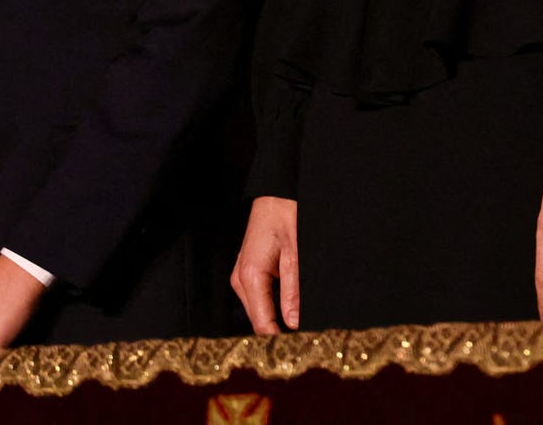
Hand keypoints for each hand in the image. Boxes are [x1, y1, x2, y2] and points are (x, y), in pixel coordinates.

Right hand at [231, 195, 298, 333]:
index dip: (278, 340)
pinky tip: (287, 310)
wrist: (275, 193)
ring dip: (274, 320)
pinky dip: (271, 307)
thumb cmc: (285, 216)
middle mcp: (240, 279)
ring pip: (257, 311)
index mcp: (250, 276)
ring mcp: (241, 275)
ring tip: (298, 328)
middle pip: (258, 320)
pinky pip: (258, 298)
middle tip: (302, 342)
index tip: (296, 349)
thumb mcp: (295, 255)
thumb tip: (293, 324)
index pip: (262, 323)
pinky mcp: (247, 272)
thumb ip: (293, 291)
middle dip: (277, 332)